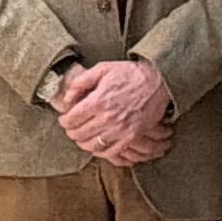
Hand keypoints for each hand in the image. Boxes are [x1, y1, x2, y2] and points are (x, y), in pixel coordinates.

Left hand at [55, 58, 171, 165]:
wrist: (157, 81)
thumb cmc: (130, 74)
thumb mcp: (102, 69)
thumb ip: (81, 82)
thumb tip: (68, 98)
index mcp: (98, 101)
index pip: (71, 120)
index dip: (64, 121)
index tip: (65, 120)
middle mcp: (107, 118)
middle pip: (79, 134)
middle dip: (72, 132)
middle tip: (72, 129)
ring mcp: (120, 129)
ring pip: (92, 145)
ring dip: (83, 143)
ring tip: (82, 138)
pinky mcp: (131, 136)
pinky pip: (111, 152)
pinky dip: (101, 152)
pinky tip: (98, 146)